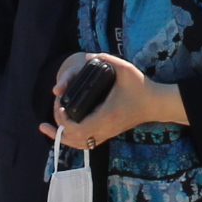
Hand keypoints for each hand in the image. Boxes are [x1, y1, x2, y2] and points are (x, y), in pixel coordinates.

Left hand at [50, 52, 178, 148]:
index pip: (78, 127)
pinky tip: (63, 130)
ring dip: (61, 137)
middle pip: (75, 138)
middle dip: (58, 126)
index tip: (60, 103)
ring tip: (46, 128)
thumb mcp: (125, 69)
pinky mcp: (108, 133)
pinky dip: (71, 139)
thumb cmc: (141, 87)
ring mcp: (107, 133)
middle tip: (56, 108)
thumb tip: (86, 57)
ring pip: (79, 144)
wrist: (156, 104)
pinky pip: (86, 143)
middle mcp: (105, 128)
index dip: (64, 119)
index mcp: (107, 115)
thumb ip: (106, 59)